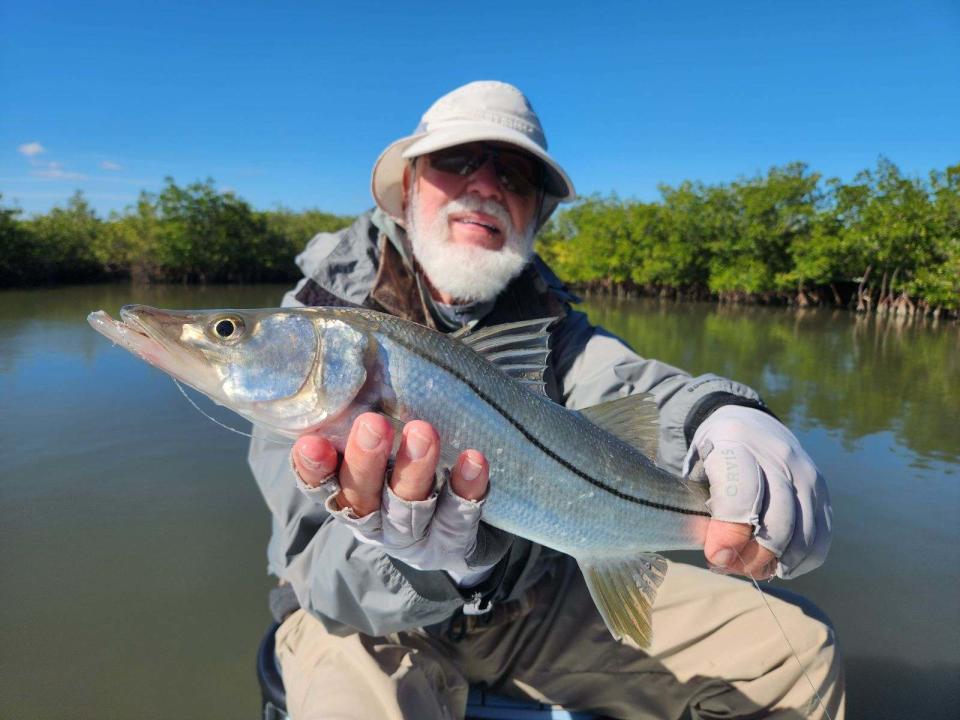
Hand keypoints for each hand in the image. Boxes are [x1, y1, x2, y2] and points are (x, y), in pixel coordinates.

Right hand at [291, 413, 491, 574]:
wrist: (459, 535)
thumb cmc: (410, 470)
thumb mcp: (386, 446)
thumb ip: (372, 408)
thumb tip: (372, 345)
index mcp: (348, 495)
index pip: (320, 484)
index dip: (312, 468)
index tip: (311, 442)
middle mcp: (374, 519)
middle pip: (362, 495)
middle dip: (365, 461)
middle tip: (373, 424)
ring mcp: (412, 535)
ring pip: (408, 506)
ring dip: (415, 469)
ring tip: (423, 432)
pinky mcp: (451, 542)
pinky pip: (458, 515)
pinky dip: (465, 487)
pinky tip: (473, 459)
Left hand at [683, 406, 831, 579]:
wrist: (750, 425)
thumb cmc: (714, 454)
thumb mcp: (696, 469)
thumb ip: (703, 508)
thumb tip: (721, 557)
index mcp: (737, 442)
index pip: (742, 494)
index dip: (730, 533)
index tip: (716, 556)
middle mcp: (779, 456)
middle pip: (778, 520)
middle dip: (754, 556)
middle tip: (730, 567)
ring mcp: (807, 474)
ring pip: (803, 534)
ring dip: (777, 563)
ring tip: (752, 569)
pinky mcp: (823, 491)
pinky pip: (822, 537)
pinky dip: (802, 561)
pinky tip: (779, 566)